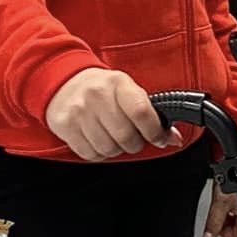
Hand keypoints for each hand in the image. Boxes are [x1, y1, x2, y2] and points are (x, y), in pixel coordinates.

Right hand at [44, 68, 180, 161]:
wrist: (63, 81)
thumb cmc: (102, 89)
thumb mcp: (128, 90)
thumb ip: (150, 113)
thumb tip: (173, 138)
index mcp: (118, 83)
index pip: (142, 113)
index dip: (155, 132)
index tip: (160, 138)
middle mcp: (97, 96)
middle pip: (126, 136)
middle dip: (135, 143)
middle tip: (133, 137)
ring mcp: (79, 112)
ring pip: (109, 149)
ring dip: (116, 149)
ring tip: (113, 136)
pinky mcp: (65, 126)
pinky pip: (90, 154)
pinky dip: (99, 153)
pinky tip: (98, 139)